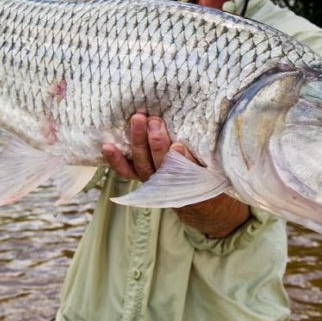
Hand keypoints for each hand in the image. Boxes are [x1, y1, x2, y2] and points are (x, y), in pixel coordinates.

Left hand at [103, 114, 250, 237]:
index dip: (182, 159)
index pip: (186, 170)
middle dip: (157, 142)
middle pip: (160, 163)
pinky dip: (116, 160)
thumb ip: (206, 154)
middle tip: (155, 121)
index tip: (179, 146)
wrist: (199, 201)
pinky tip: (107, 146)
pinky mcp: (141, 174)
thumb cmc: (208, 174)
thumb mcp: (214, 167)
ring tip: (137, 119)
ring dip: (138, 141)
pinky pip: (126, 171)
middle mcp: (169, 181)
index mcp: (191, 179)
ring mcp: (152, 177)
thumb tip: (208, 131)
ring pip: (142, 163)